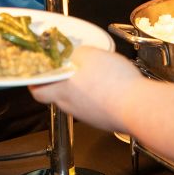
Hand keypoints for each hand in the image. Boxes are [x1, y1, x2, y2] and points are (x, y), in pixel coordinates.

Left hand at [29, 47, 147, 132]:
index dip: (35, 81)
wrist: (138, 107)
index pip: (37, 90)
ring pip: (74, 102)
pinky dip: (94, 98)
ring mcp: (86, 116)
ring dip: (78, 90)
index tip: (36, 74)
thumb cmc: (114, 82)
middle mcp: (71, 106)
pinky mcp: (102, 120)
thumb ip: (79, 53)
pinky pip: (92, 107)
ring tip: (89, 76)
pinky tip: (106, 88)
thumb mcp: (92, 54)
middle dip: (57, 84)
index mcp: (62, 89)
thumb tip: (76, 54)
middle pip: (55, 96)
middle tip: (63, 71)